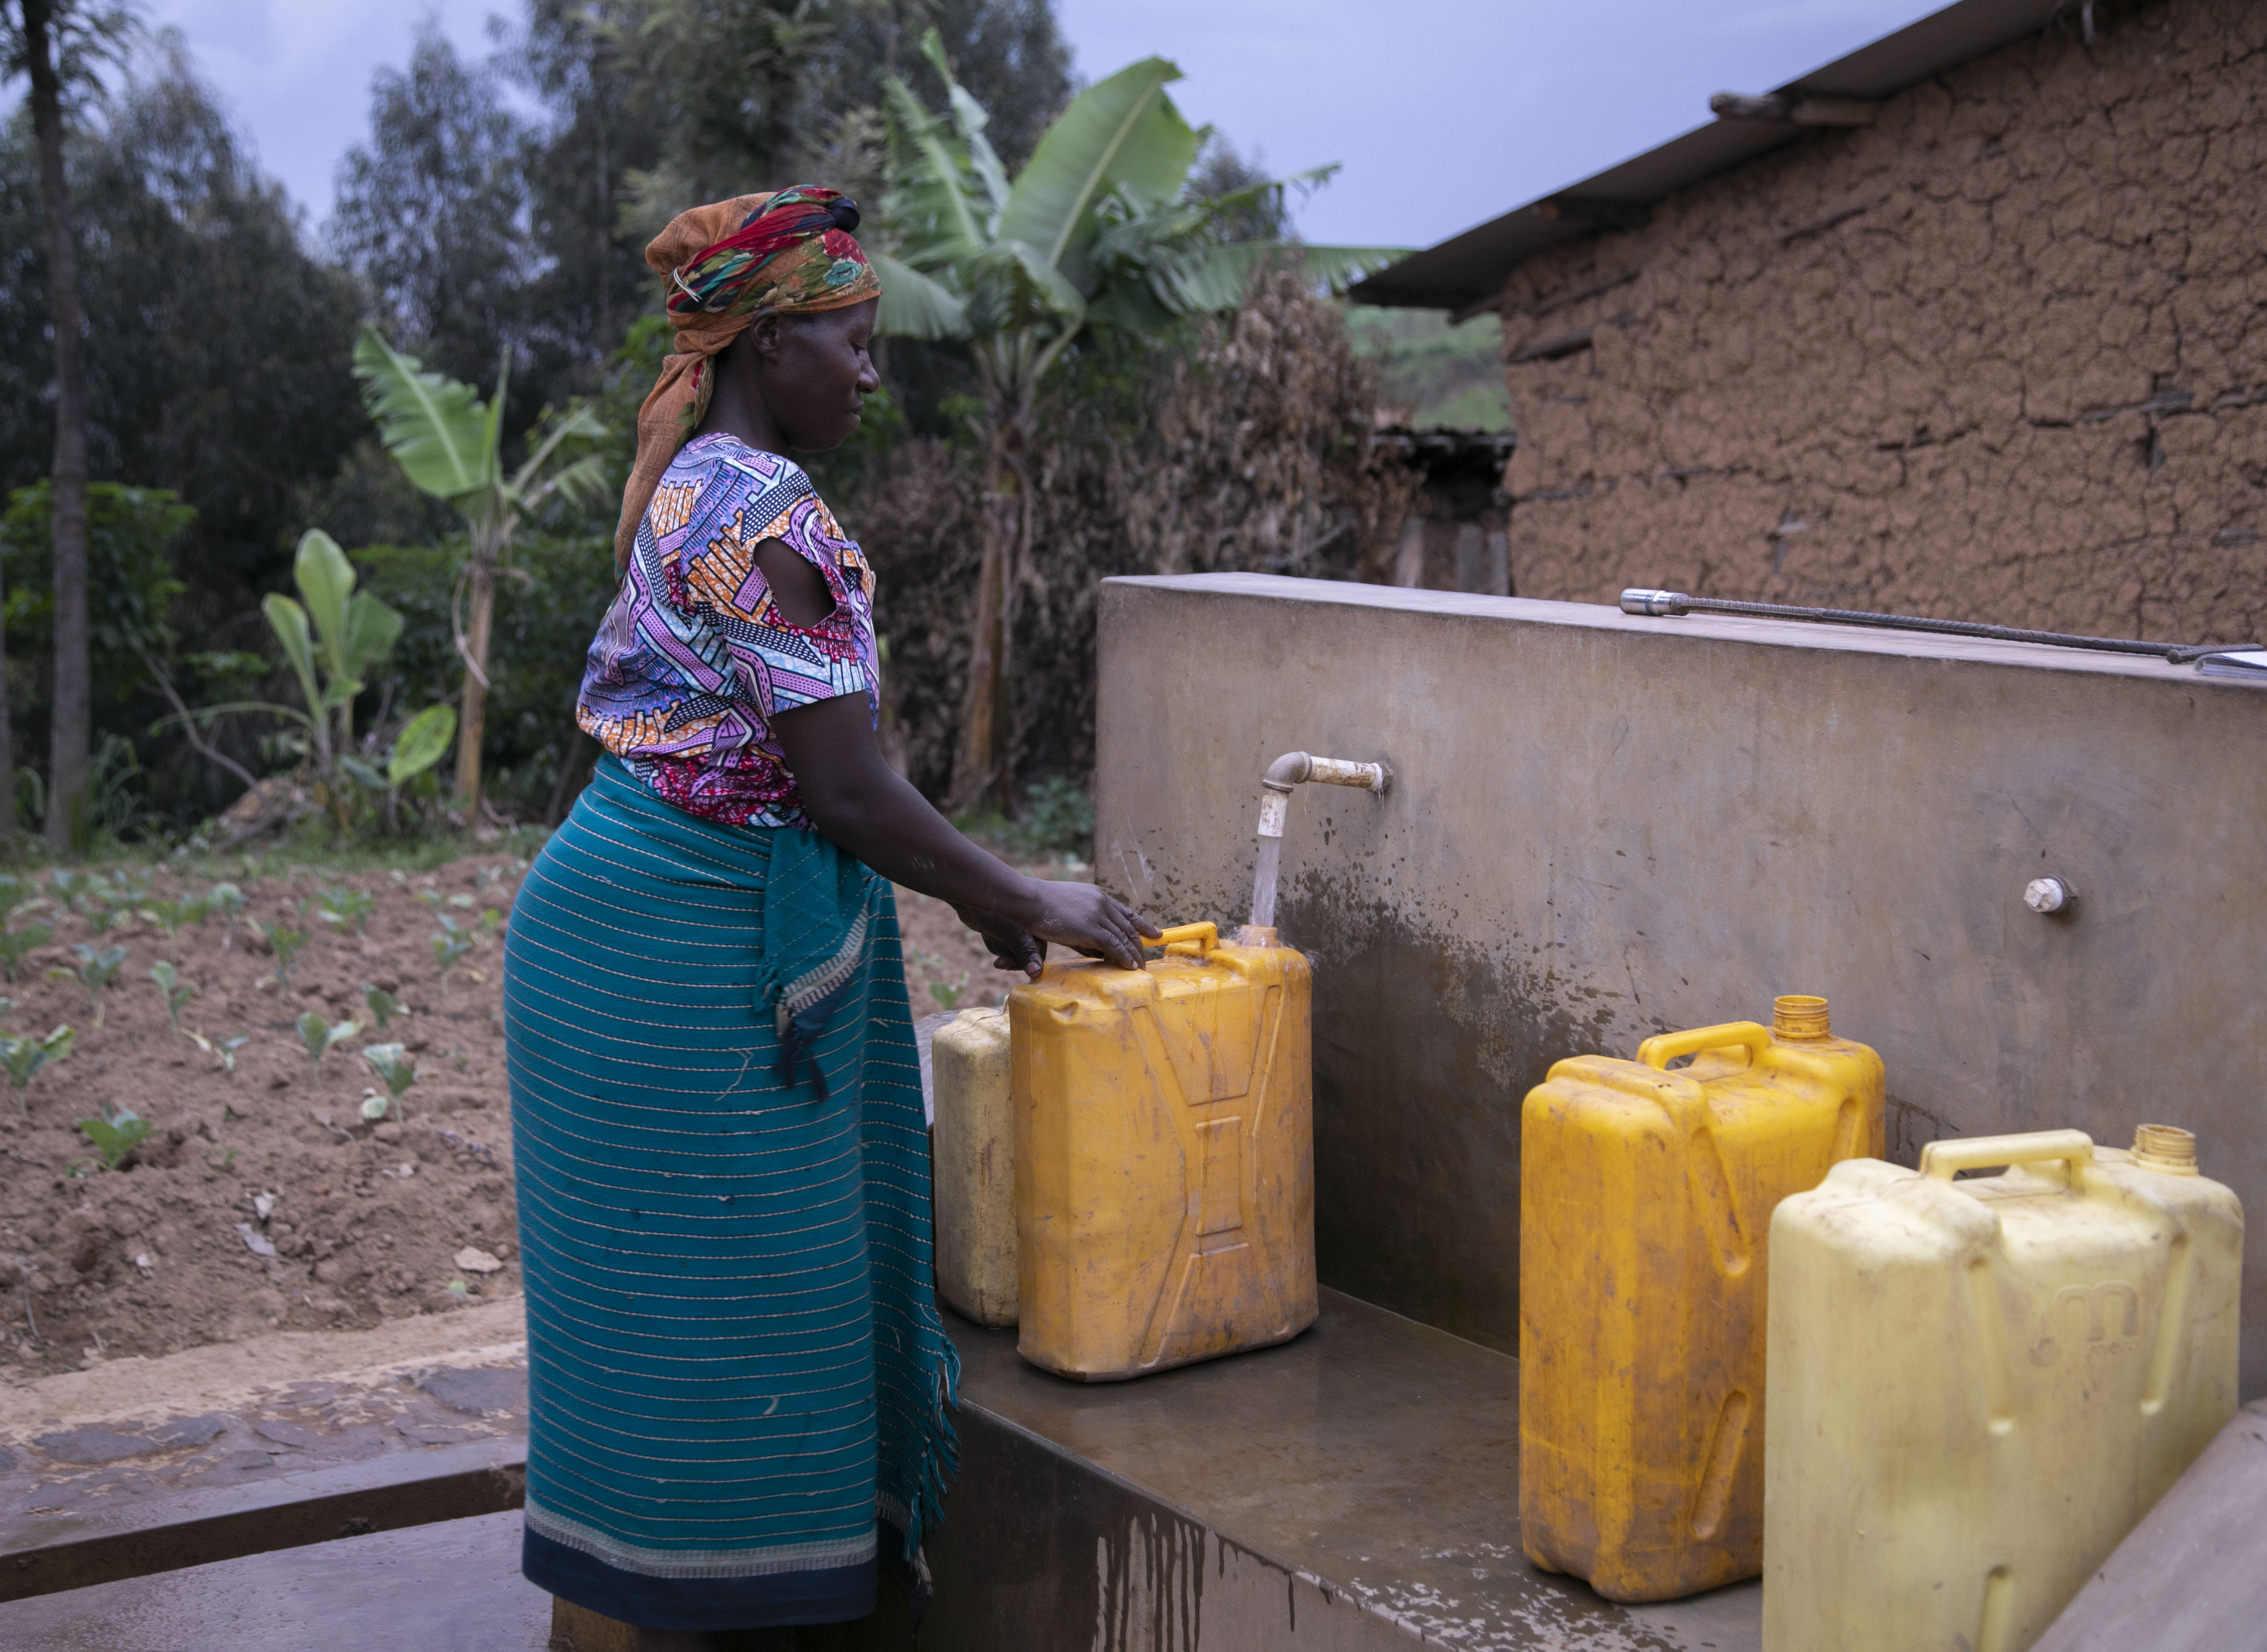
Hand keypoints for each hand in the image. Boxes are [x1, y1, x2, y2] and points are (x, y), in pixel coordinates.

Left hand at [954, 906, 1042, 977]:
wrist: (969, 899)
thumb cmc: (994, 912)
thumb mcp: (1013, 934)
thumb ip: (1026, 952)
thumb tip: (1036, 973)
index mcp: (1040, 925)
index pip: (1038, 956)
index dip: (1020, 962)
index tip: (1001, 963)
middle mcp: (1033, 927)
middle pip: (1025, 957)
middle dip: (1007, 954)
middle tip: (996, 958)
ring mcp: (1019, 929)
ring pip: (1012, 953)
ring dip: (999, 948)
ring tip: (992, 933)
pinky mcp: (1006, 930)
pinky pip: (1003, 948)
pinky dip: (994, 944)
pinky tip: (988, 932)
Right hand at [1020, 882, 1158, 971]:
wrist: (1028, 899)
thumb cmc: (1039, 906)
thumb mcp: (1067, 911)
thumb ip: (1083, 926)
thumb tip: (1095, 947)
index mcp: (1097, 896)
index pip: (1126, 912)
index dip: (1142, 924)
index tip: (1155, 933)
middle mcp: (1102, 903)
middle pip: (1128, 927)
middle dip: (1139, 944)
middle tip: (1146, 959)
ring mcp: (1098, 915)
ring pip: (1124, 937)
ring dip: (1134, 954)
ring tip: (1140, 968)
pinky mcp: (1091, 928)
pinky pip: (1114, 945)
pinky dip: (1123, 957)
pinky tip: (1129, 966)